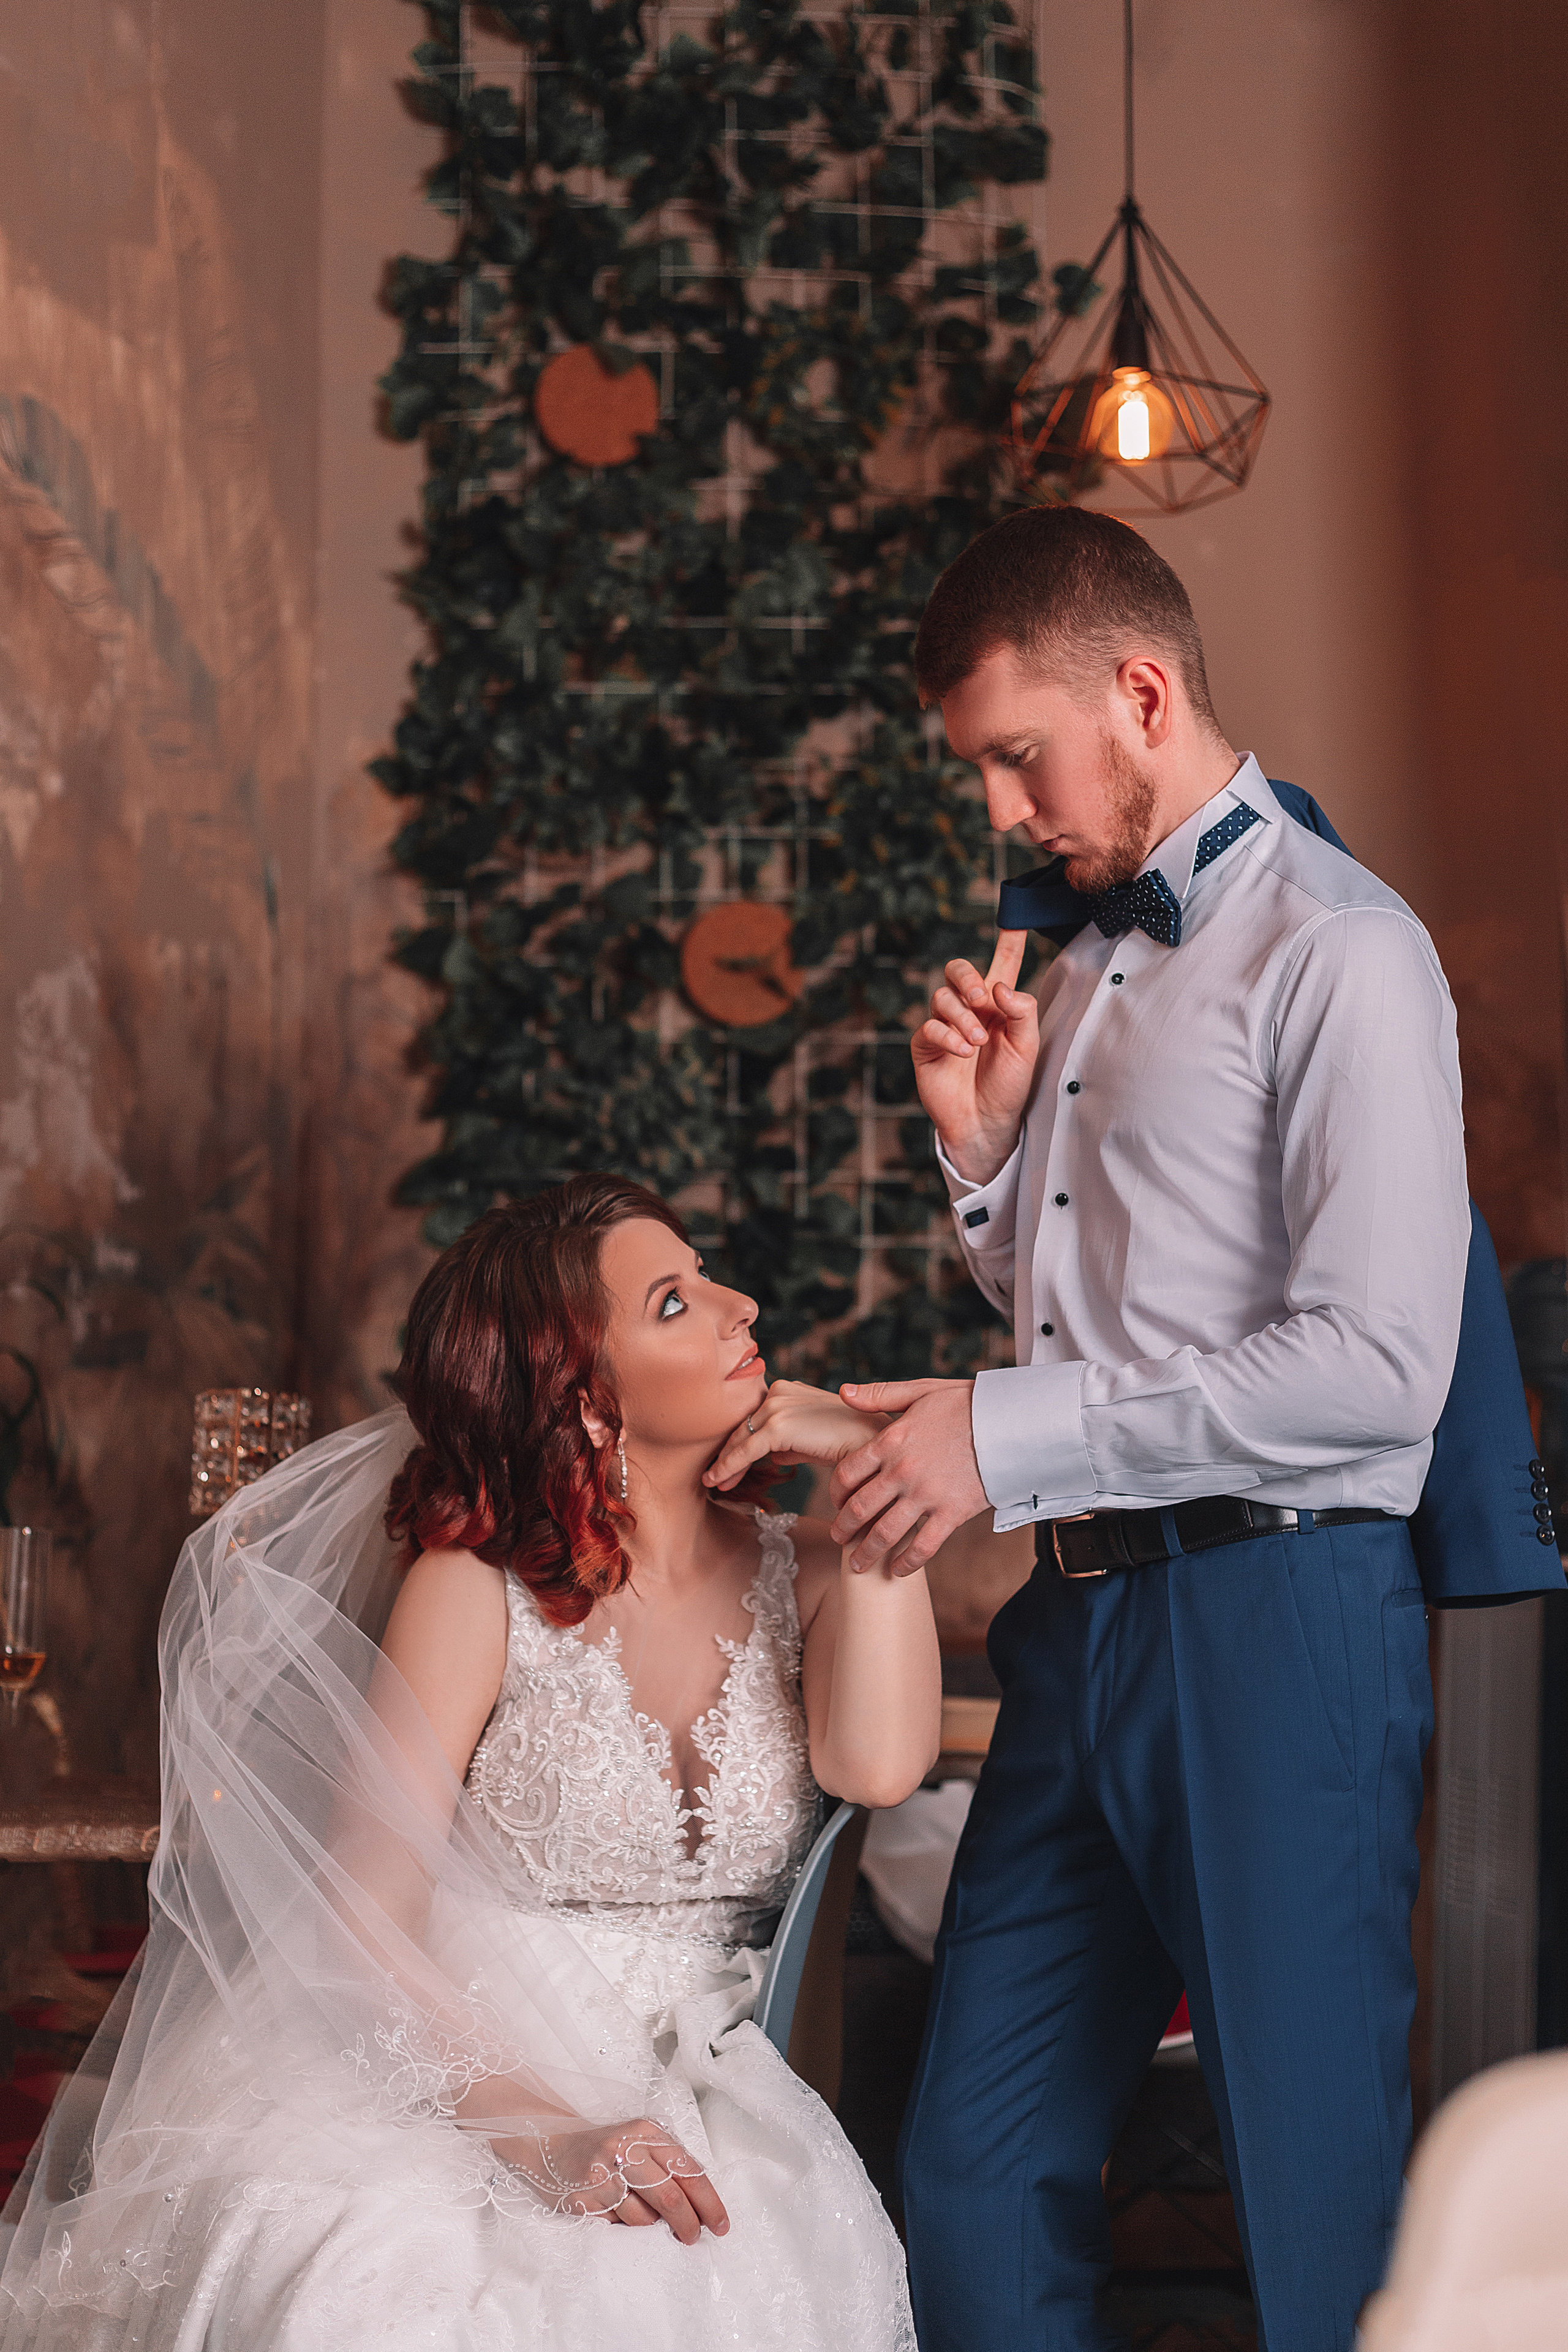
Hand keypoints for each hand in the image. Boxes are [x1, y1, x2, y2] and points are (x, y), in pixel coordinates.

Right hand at [503, 2117, 728, 2241]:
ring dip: (653, 2228)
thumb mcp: (639, 2142)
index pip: (689, 2170)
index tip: (720, 2225)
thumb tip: (701, 2208)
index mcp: (646, 2133)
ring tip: (646, 2218)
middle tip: (694, 2238)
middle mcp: (625, 2151)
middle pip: (670, 2196)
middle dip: (689, 2224)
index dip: (709, 2202)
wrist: (550, 2147)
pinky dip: (625, 2228)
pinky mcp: (584, 2202)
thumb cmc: (606, 2150)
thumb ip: (668, 2165)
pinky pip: (617, 2227)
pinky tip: (618, 2214)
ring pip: (644, 2218)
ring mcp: (602, 2177)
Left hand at [703, 1379, 890, 1493]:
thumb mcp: (812, 1439)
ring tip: (713, 1481)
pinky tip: (718, 1480)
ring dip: (725, 1462)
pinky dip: (729, 1466)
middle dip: (728, 1454)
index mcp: (787, 1390)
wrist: (869, 1442)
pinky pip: (746, 1450)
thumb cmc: (848, 1442)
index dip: (739, 1443)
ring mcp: (777, 1406)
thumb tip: (772, 1455)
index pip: (755, 1418)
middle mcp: (779, 1391)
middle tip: (714, 1476)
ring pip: (741, 1438)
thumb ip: (790, 1443)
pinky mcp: (778, 1425)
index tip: (726, 1465)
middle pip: (744, 1426)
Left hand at [828, 1379, 989, 1574]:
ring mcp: (926, 1495)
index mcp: (891, 1441)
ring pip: (884, 1533)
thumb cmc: (967, 1404)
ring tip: (857, 1565)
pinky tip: (897, 1571)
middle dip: (843, 1528)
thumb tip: (843, 1391)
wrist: (1012, 1422)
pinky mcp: (952, 1513)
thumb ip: (879, 1395)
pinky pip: (923, 1546)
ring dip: (865, 1553)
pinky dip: (906, 1563)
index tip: (836, 1502)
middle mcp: (902, 1471)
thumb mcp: (920, 1391)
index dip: (835, 1491)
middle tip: (838, 1538)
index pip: (847, 1473)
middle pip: (859, 1508)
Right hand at [913, 931, 1038, 1185]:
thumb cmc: (1009, 1085)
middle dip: (967, 978)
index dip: (1008, 941)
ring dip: (962, 1016)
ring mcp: (944, 1026)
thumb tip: (998, 986)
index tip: (1016, 918)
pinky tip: (963, 1051)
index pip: (1002, 964)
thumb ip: (1020, 1011)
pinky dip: (948, 1035)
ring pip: (942, 998)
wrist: (987, 1122)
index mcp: (998, 1005)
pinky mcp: (925, 1046)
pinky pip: (929, 1027)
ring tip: (978, 1042)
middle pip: (957, 969)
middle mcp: (969, 1010)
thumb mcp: (1027, 1047)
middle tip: (981, 1000)